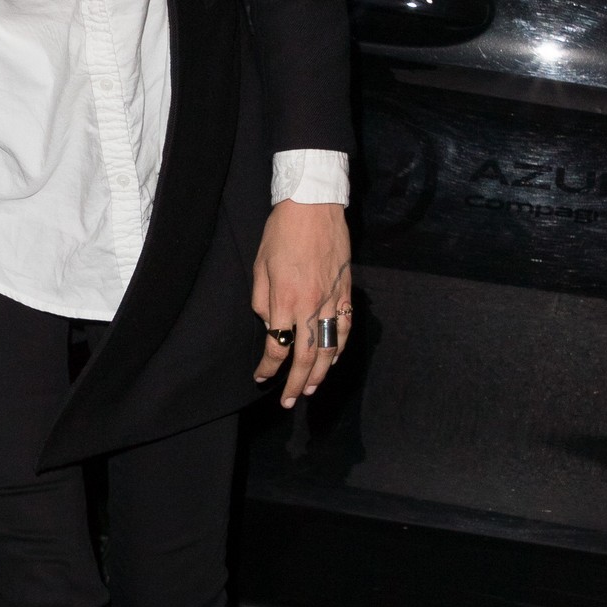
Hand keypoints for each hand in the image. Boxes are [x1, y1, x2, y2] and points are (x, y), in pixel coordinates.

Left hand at [252, 200, 351, 407]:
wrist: (313, 206)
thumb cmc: (281, 233)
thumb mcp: (259, 267)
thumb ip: (262, 301)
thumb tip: (269, 324)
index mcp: (284, 300)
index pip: (276, 346)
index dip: (268, 368)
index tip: (261, 377)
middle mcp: (310, 305)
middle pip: (305, 356)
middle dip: (295, 382)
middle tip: (289, 401)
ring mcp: (332, 299)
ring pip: (330, 347)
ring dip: (320, 373)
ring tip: (310, 389)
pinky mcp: (346, 291)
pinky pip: (344, 328)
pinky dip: (340, 348)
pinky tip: (332, 360)